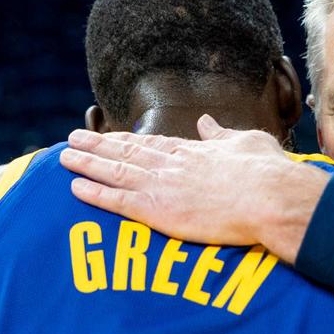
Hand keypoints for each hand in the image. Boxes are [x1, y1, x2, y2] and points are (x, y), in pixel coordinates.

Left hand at [60, 115, 328, 260]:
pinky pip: (117, 202)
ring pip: (113, 172)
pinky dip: (95, 194)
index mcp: (192, 150)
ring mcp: (162, 186)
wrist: (269, 197)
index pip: (149, 143)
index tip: (105, 137)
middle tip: (71, 140)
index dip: (123, 140)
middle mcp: (170, 164)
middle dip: (95, 147)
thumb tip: (207, 122)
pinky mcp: (158, 210)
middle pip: (124, 153)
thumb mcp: (247, 141)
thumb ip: (221, 134)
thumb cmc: (267, 172)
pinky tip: (75, 189)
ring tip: (64, 158)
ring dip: (86, 165)